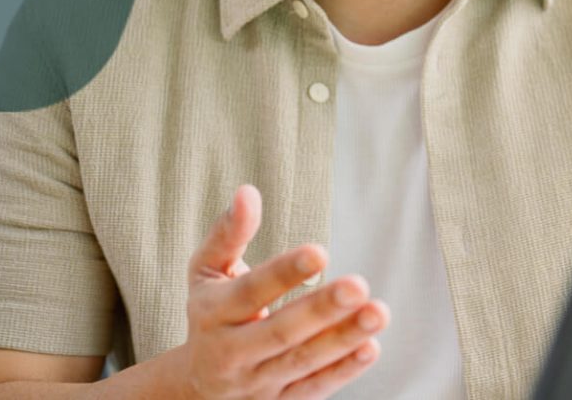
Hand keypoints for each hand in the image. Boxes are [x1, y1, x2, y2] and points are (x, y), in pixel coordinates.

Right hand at [182, 184, 388, 398]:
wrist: (193, 387)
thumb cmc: (210, 312)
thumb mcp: (207, 269)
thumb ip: (229, 232)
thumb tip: (248, 191)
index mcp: (214, 312)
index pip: (250, 292)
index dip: (284, 273)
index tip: (319, 251)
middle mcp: (233, 352)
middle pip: (281, 332)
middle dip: (321, 310)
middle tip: (358, 285)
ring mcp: (257, 382)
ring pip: (303, 363)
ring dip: (343, 339)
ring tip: (378, 312)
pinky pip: (314, 389)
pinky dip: (343, 371)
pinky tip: (370, 346)